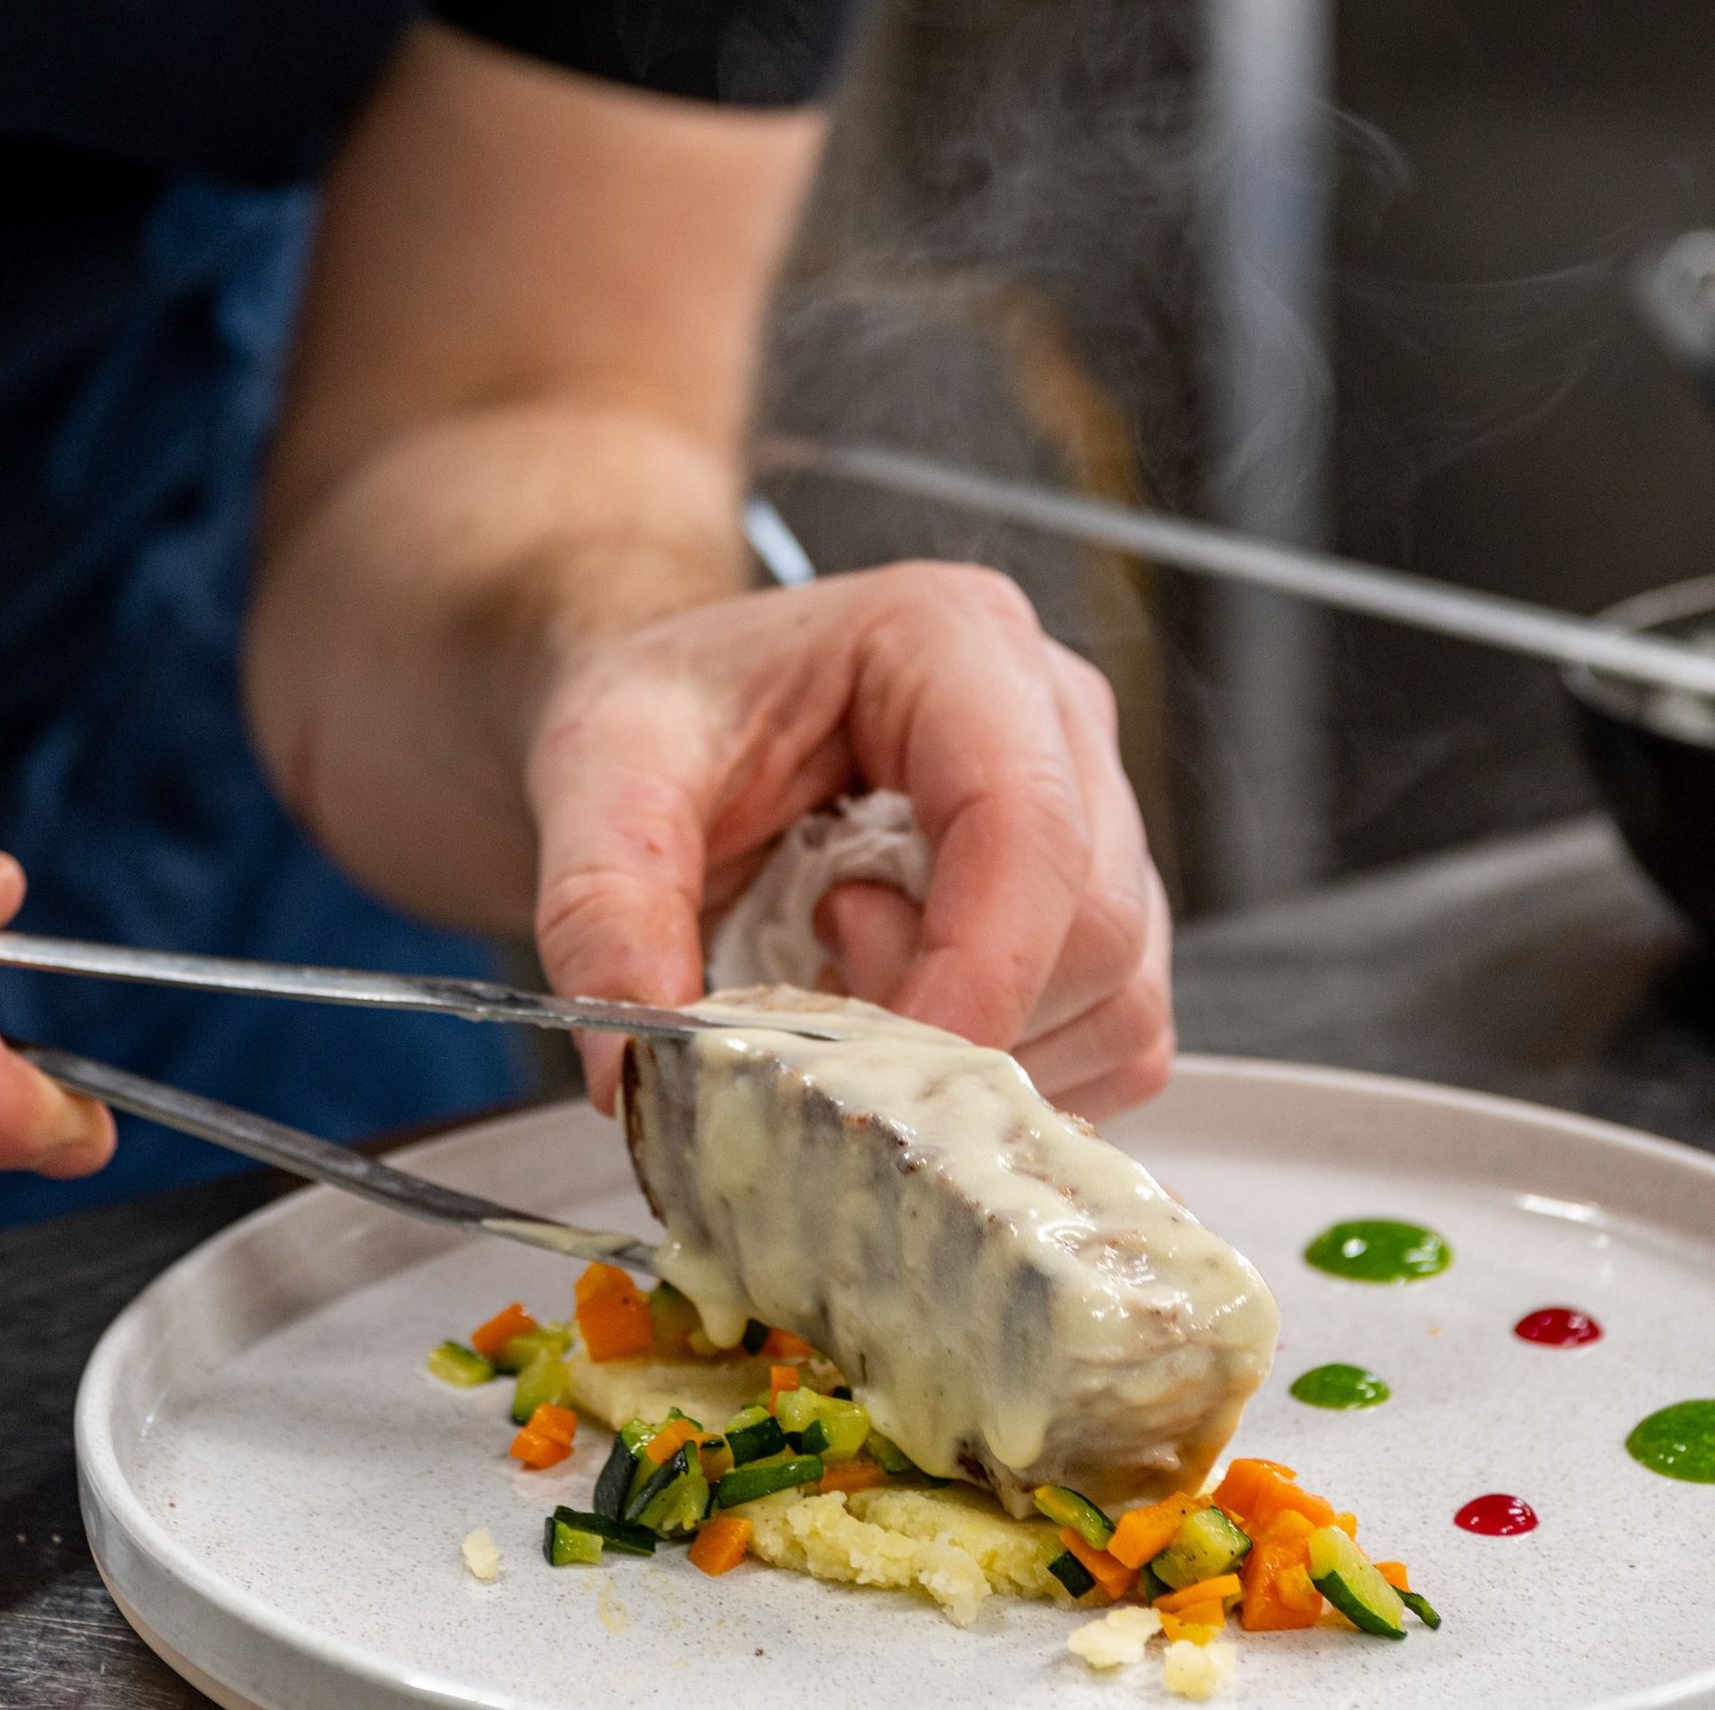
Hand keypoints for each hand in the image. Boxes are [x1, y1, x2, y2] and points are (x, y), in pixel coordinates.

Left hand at [526, 564, 1172, 1117]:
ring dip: (983, 1054)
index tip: (875, 1074)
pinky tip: (910, 1022)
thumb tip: (633, 1077)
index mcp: (952, 640)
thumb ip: (601, 907)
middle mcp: (1054, 714)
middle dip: (956, 1015)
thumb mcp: (597, 774)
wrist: (681, 720)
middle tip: (811, 972)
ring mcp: (1093, 809)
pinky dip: (1015, 1080)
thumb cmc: (668, 713)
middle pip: (1095, 927)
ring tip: (844, 970)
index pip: (1026, 825)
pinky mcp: (1094, 903)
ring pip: (1121, 997)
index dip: (973, 971)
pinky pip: (1119, 1037)